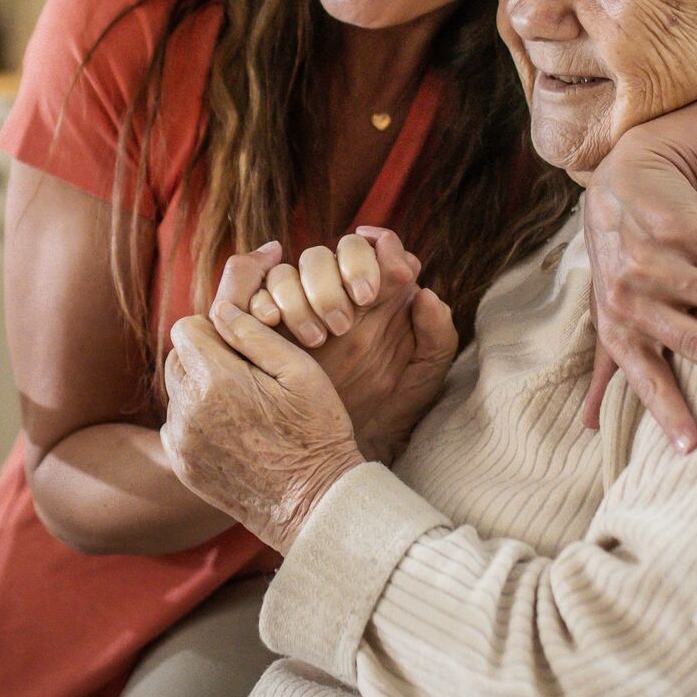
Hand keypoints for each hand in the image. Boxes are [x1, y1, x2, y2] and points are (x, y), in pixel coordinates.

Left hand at [161, 291, 364, 552]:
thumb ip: (255, 335)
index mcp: (217, 379)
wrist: (313, 503)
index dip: (213, 329)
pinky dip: (196, 421)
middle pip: (176, 358)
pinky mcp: (182, 465)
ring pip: (175, 392)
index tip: (240, 345)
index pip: (186, 328)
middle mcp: (188, 409)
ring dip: (199, 389)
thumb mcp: (300, 372)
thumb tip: (220, 309)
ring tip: (242, 405)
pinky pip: (176, 426)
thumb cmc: (316, 433)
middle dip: (204, 357)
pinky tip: (233, 432)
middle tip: (245, 375)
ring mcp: (182, 441)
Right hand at [233, 233, 457, 462]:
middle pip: (333, 250)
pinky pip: (258, 293)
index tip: (372, 292)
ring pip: (293, 267)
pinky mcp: (268, 322)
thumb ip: (438, 334)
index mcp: (382, 294)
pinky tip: (273, 323)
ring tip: (316, 338)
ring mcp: (303, 302)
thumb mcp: (424, 376)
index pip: (378, 248)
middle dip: (336, 276)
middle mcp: (342, 289)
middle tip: (344, 322)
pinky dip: (264, 301)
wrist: (350, 448)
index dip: (375, 256)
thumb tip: (425, 292)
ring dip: (302, 295)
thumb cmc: (392, 409)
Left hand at [583, 128, 696, 450]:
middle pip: (690, 338)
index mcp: (620, 327)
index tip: (692, 447)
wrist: (618, 184)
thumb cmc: (618, 262)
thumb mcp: (608, 316)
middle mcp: (633, 295)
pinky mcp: (679, 226)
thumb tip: (590, 427)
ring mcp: (655, 258)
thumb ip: (606, 369)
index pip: (645, 376)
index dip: (666, 410)